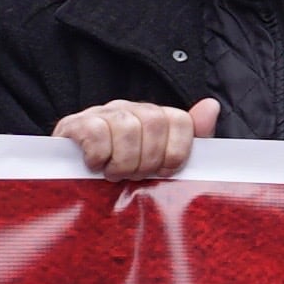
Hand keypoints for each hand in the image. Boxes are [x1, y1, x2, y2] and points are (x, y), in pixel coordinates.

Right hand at [53, 96, 215, 179]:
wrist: (71, 177)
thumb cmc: (122, 173)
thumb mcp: (160, 163)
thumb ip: (191, 139)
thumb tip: (211, 106)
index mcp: (155, 116)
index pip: (180, 120)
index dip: (176, 153)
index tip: (163, 173)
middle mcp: (130, 108)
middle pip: (154, 123)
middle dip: (148, 160)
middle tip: (134, 176)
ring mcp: (102, 113)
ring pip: (127, 127)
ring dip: (124, 161)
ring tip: (115, 175)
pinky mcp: (75, 124)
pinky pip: (96, 132)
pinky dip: (99, 155)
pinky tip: (95, 166)